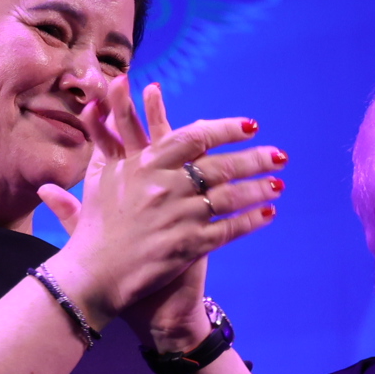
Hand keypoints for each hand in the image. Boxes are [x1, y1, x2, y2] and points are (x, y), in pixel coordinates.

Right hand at [33, 79, 284, 329]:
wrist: (95, 273)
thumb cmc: (96, 223)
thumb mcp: (98, 174)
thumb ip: (106, 138)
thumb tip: (101, 99)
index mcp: (147, 164)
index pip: (195, 137)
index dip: (226, 129)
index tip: (250, 126)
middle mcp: (167, 187)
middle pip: (221, 167)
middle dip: (255, 159)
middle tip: (279, 154)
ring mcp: (180, 217)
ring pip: (231, 198)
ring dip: (259, 189)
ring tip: (279, 183)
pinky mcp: (189, 247)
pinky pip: (229, 230)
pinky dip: (252, 221)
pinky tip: (268, 213)